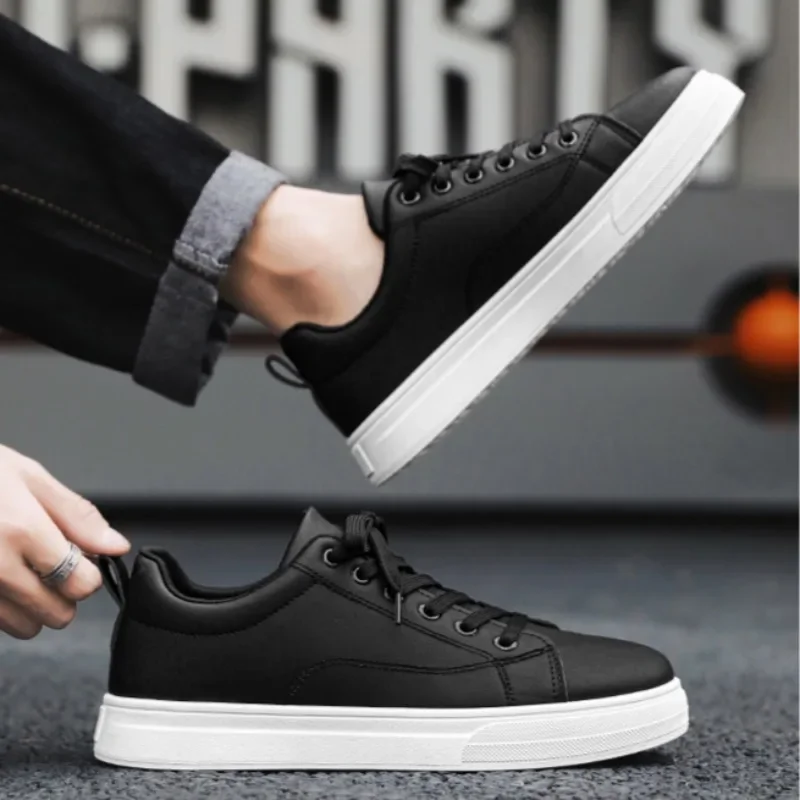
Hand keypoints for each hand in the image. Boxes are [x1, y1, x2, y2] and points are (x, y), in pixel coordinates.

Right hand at [0, 444, 128, 638]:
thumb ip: (76, 515)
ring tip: (16, 568)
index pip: (80, 583)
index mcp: (21, 530)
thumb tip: (115, 545)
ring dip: (30, 606)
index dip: (87, 574)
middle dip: (62, 593)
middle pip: (56, 614)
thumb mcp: (28, 477)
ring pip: (23, 627)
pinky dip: (0, 607)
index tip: (82, 562)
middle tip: (48, 565)